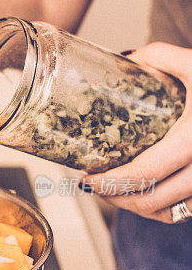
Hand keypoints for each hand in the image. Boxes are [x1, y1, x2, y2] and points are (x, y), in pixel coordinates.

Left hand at [79, 43, 191, 222]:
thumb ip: (163, 56)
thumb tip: (126, 58)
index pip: (142, 174)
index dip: (109, 183)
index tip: (87, 179)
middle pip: (150, 202)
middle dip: (115, 199)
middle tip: (95, 187)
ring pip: (167, 213)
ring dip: (135, 208)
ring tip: (114, 192)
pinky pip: (185, 210)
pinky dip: (161, 208)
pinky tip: (145, 194)